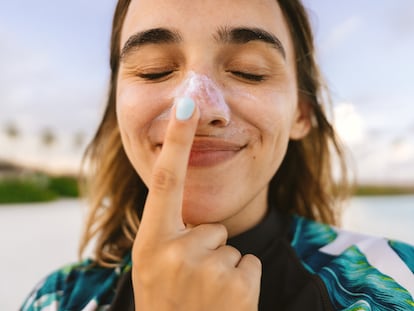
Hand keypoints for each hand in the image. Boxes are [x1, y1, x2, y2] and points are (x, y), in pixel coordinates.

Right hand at [132, 97, 261, 310]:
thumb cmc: (166, 301)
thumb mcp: (152, 265)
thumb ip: (167, 231)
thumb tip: (190, 207)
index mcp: (150, 241)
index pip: (165, 181)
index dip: (175, 141)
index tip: (186, 104)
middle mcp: (174, 252)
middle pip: (212, 225)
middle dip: (208, 247)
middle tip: (191, 281)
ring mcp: (207, 269)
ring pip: (231, 245)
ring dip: (223, 267)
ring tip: (204, 295)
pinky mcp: (238, 285)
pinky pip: (248, 262)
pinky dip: (241, 281)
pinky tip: (222, 302)